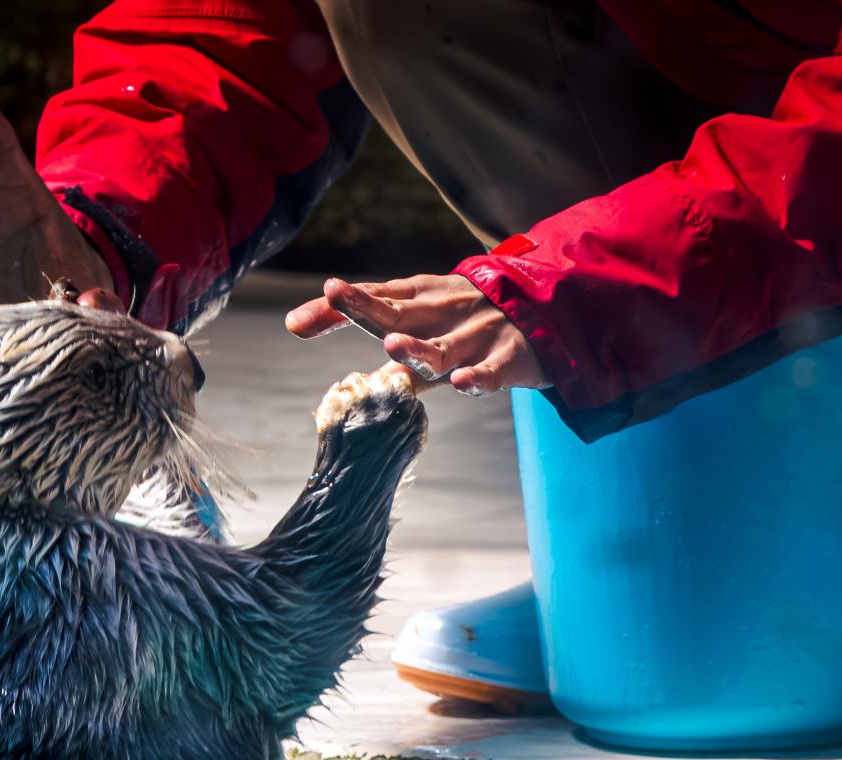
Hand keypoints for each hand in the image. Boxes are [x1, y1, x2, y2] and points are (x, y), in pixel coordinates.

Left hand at [284, 274, 544, 394]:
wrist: (550, 309)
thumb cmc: (462, 313)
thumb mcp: (414, 307)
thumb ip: (355, 315)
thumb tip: (291, 322)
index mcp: (420, 297)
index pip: (377, 295)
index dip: (345, 300)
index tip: (315, 300)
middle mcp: (444, 313)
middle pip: (401, 312)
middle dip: (367, 306)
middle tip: (336, 295)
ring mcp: (478, 335)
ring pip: (443, 348)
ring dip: (419, 347)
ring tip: (392, 347)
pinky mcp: (510, 360)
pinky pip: (492, 371)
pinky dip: (478, 378)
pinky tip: (462, 382)